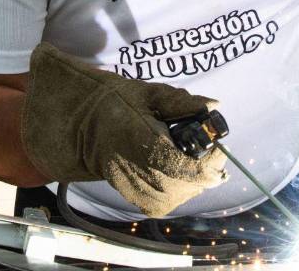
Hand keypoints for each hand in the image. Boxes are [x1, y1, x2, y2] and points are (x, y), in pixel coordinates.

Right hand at [20, 43, 226, 217]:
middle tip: (212, 153)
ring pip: (177, 197)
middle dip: (206, 172)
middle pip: (185, 186)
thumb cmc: (116, 103)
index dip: (209, 162)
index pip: (183, 166)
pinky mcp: (132, 196)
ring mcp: (133, 186)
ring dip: (194, 183)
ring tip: (198, 163)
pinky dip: (180, 193)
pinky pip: (164, 204)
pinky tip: (181, 176)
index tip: (218, 146)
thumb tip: (214, 106)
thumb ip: (181, 102)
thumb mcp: (147, 94)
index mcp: (141, 141)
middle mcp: (136, 169)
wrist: (80, 124)